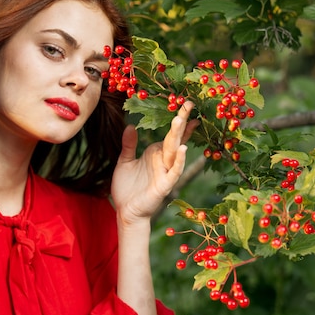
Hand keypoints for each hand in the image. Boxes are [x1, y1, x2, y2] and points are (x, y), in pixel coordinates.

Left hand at [111, 101, 198, 224]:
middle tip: (189, 104)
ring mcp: (165, 172)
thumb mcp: (125, 161)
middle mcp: (163, 160)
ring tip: (182, 120)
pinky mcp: (164, 185)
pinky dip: (179, 161)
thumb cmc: (127, 187)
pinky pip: (174, 171)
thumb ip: (129, 145)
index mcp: (156, 153)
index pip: (170, 134)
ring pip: (175, 151)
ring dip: (179, 136)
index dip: (178, 120)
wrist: (125, 211)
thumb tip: (131, 126)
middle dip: (181, 121)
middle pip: (174, 138)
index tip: (186, 105)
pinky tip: (183, 149)